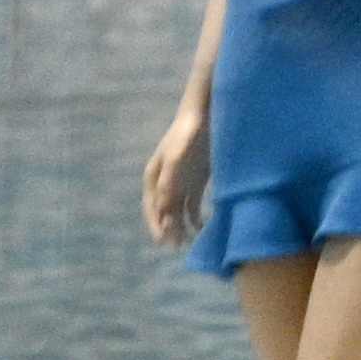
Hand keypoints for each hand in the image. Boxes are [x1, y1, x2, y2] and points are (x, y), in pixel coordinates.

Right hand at [146, 96, 210, 249]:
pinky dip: (196, 216)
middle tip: (176, 246)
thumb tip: (162, 205)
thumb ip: (170, 178)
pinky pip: (193, 204)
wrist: (207, 113)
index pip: (153, 207)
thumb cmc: (190, 131)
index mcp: (154, 176)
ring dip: (181, 226)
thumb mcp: (178, 154)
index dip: (157, 224)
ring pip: (177, 210)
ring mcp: (181, 181)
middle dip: (168, 230)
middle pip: (164, 211)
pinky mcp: (197, 180)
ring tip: (189, 242)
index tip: (165, 240)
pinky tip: (204, 227)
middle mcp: (164, 181)